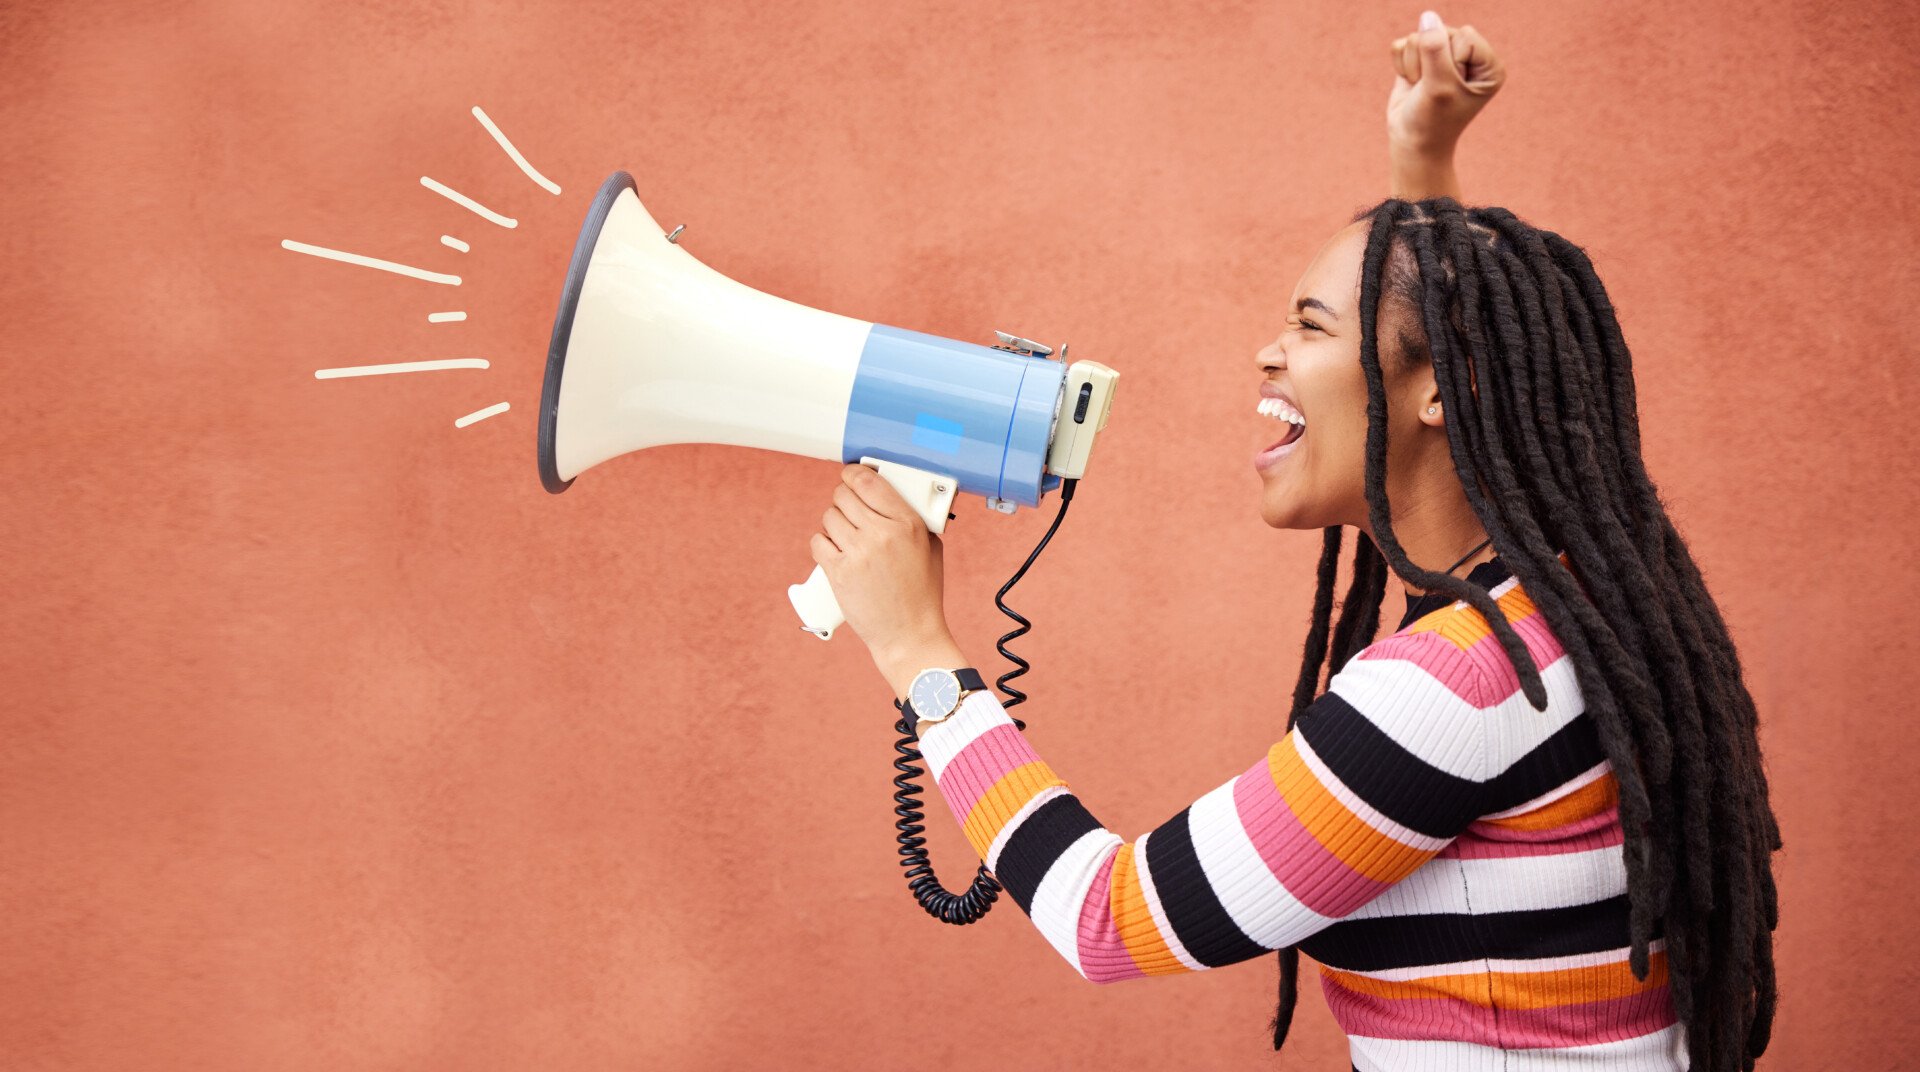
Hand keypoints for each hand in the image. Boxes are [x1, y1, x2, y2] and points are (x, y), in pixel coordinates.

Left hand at [808, 463, 951, 658]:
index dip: (854, 473)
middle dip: (843, 498)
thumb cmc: (922, 594)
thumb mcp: (930, 549)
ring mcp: (858, 553)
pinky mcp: (839, 572)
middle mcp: (881, 534)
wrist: (909, 634)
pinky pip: (818, 541)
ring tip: (845, 536)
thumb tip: (895, 496)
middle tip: (848, 509)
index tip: (850, 475)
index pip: (869, 482)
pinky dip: (823, 544)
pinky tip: (835, 551)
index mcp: (907, 523)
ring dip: (833, 523)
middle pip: (843, 495)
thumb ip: (914, 519)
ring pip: (829, 517)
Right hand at [1387, 11, 1504, 154]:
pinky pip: (1403, 43)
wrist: (1411, 143)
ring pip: (1419, 36)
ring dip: (1413, 67)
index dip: (1449, 62)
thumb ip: (1435, 49)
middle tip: (1430, 90)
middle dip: (1428, 63)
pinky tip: (1411, 84)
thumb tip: (1428, 15)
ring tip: (1421, 89)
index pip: (1464, 37)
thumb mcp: (1439, 86)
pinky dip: (1401, 66)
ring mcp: (1444, 55)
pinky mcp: (1420, 58)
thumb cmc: (1432, 121)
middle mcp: (1469, 56)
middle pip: (1440, 32)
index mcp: (1488, 65)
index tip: (1448, 89)